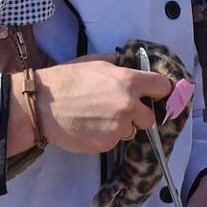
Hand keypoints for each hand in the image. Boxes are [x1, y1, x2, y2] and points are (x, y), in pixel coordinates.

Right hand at [8, 55, 171, 155]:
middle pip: (150, 116)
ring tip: (98, 116)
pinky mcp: (107, 145)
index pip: (162, 88)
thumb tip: (133, 66)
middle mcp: (128, 105)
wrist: (43, 104)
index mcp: (128, 81)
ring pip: (131, 130)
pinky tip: (90, 126)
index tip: (155, 95)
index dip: (159, 91)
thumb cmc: (68, 78)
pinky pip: (115, 140)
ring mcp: (119, 127)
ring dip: (121, 125)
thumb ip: (119, 66)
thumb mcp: (95, 62)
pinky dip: (106, 135)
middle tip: (119, 108)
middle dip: (139, 113)